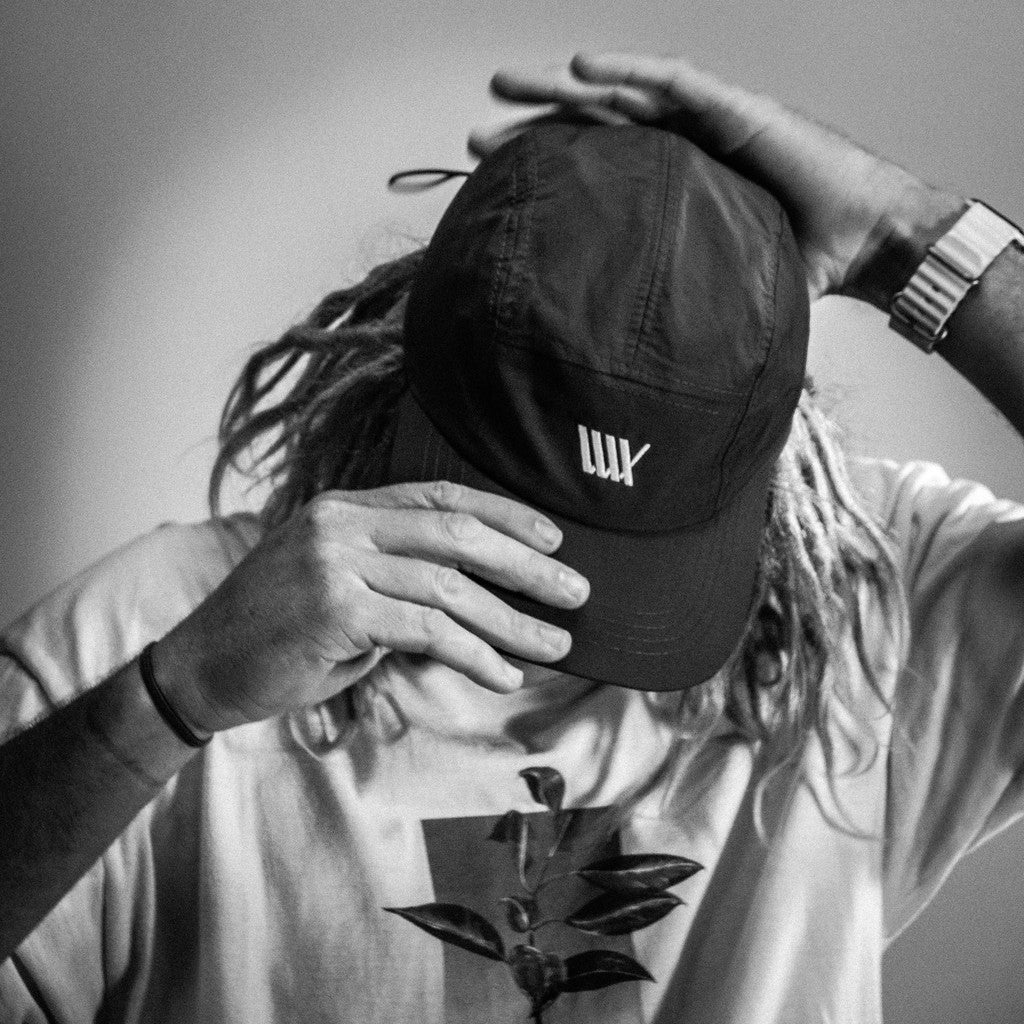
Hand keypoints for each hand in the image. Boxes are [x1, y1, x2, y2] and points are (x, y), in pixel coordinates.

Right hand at [154, 482, 589, 733]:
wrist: (200, 667)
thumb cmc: (276, 631)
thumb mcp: (337, 585)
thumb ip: (395, 577)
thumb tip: (477, 595)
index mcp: (345, 508)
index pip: (441, 496)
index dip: (504, 515)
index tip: (553, 539)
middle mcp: (342, 524)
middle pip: (457, 535)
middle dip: (526, 566)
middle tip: (576, 593)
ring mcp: (336, 563)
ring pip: (449, 587)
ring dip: (511, 620)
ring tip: (555, 645)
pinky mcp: (335, 610)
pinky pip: (426, 630)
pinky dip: (473, 653)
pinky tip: (503, 672)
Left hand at [472, 52, 962, 303]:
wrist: (869, 244)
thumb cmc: (804, 266)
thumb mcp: (723, 293)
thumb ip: (682, 316)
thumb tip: (640, 382)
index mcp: (675, 182)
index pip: (599, 166)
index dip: (548, 169)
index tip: (493, 185)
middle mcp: (685, 145)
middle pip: (595, 124)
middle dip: (534, 124)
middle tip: (476, 138)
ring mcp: (709, 121)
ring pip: (622, 92)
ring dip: (563, 86)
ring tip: (507, 87)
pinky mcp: (741, 110)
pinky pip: (677, 84)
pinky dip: (629, 71)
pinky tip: (581, 69)